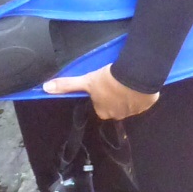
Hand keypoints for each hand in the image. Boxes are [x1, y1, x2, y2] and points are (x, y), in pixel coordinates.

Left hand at [43, 66, 159, 118]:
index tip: (104, 85)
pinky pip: (144, 99)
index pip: (100, 105)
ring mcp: (134, 111)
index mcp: (103, 112)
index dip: (101, 95)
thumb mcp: (86, 81)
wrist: (134, 76)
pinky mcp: (148, 104)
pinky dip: (142, 93)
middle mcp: (118, 115)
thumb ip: (67, 85)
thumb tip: (45, 88)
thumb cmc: (108, 81)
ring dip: (129, 94)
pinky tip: (139, 83)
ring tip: (128, 81)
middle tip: (116, 82)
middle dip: (115, 96)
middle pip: (114, 106)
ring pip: (130, 103)